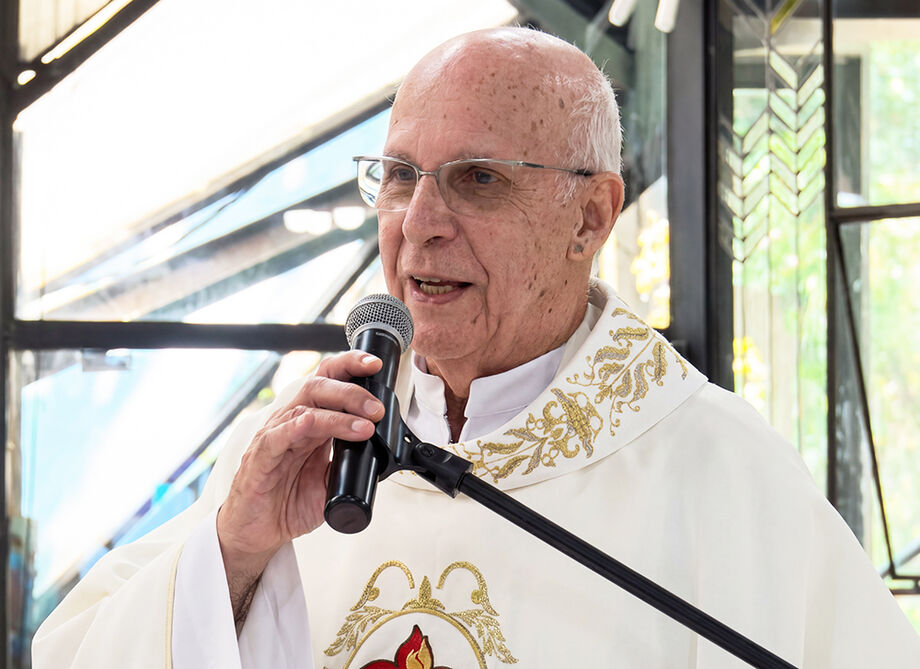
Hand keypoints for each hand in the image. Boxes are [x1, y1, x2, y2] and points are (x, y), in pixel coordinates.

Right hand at [215, 351, 384, 618]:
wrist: (258, 532)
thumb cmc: (288, 501)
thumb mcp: (330, 481)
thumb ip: (350, 463)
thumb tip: (379, 454)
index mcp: (311, 421)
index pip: (329, 382)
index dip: (350, 367)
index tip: (375, 366)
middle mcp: (292, 422)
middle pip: (319, 387)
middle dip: (352, 392)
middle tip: (377, 408)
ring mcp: (275, 437)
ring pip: (304, 409)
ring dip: (338, 414)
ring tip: (365, 426)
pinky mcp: (260, 458)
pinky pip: (277, 436)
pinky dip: (297, 427)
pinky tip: (313, 424)